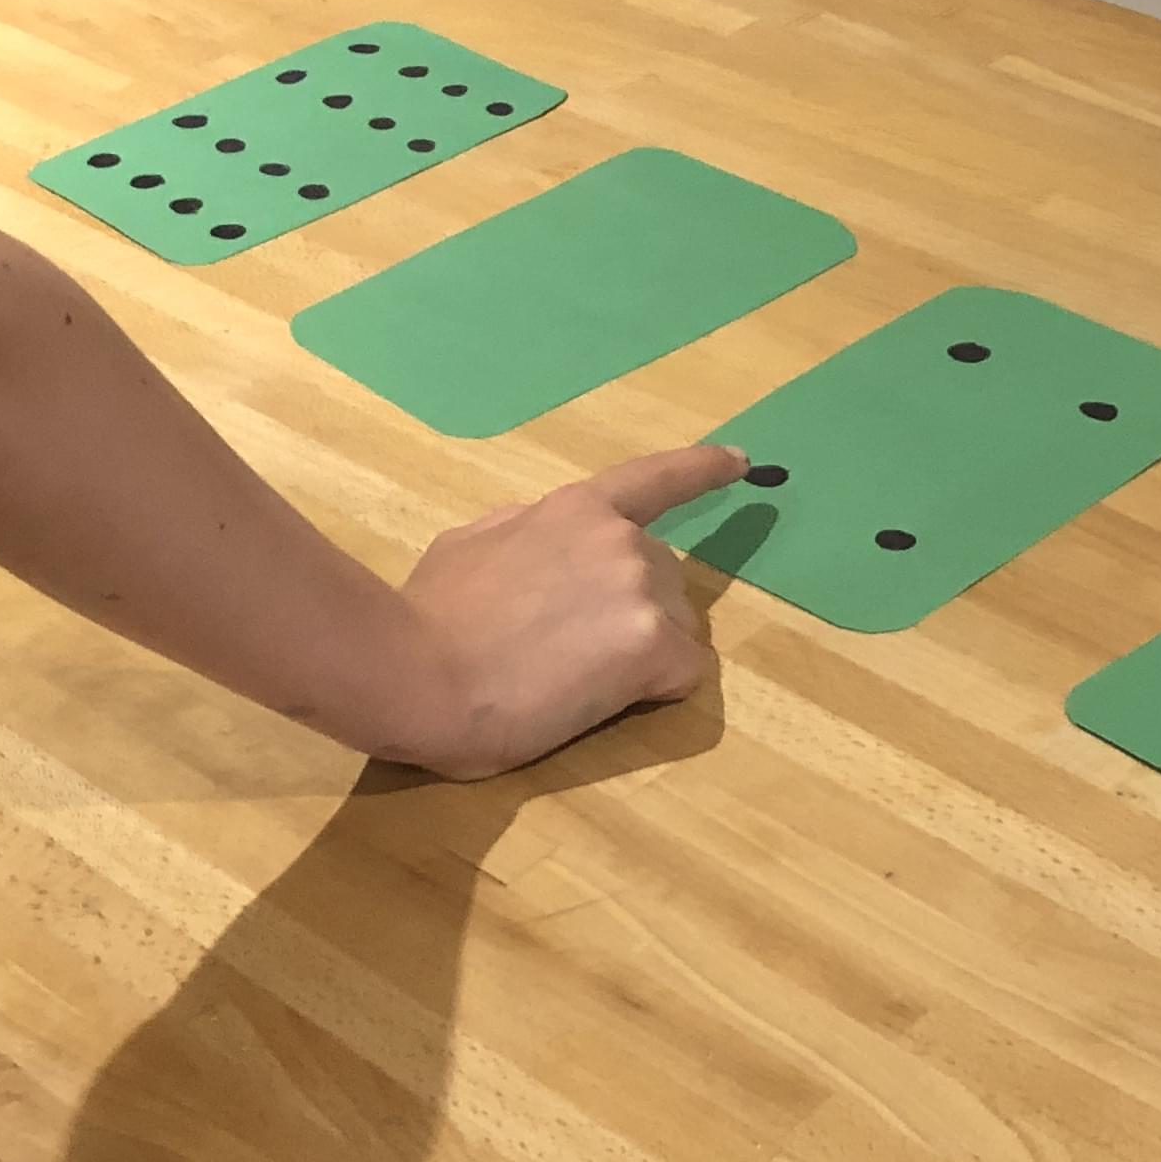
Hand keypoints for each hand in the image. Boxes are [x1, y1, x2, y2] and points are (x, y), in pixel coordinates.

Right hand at [382, 442, 751, 778]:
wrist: (417, 672)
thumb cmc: (428, 615)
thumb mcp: (470, 545)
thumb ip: (522, 534)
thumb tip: (536, 544)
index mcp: (577, 508)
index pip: (654, 478)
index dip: (702, 470)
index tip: (743, 462)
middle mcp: (622, 539)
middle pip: (665, 580)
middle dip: (633, 613)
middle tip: (567, 652)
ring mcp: (641, 590)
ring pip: (676, 630)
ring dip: (641, 654)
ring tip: (573, 680)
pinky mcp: (652, 646)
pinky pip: (680, 675)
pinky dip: (651, 691)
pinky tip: (597, 699)